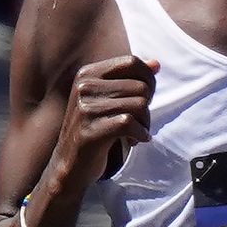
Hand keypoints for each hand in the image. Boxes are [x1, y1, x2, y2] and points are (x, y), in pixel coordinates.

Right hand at [47, 56, 155, 199]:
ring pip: (139, 105)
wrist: (70, 164)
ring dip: (144, 124)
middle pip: (140, 87)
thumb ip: (131, 80)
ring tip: (134, 133)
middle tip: (138, 122)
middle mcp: (84, 87)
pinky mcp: (90, 130)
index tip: (144, 100)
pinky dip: (140, 134)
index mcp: (88, 74)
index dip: (148, 80)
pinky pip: (130, 123)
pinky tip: (134, 141)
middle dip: (147, 108)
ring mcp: (85, 109)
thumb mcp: (109, 99)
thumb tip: (156, 64)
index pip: (132, 62)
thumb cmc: (95, 129)